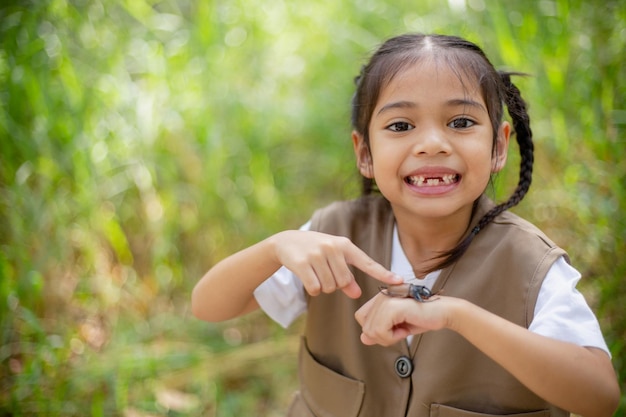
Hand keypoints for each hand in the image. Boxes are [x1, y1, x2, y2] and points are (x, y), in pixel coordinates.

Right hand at [269, 230, 402, 298]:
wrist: (286, 241)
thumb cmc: (315, 251)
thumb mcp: (333, 259)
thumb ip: (347, 277)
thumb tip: (357, 294)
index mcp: (345, 245)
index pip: (368, 262)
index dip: (384, 274)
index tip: (400, 281)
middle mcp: (332, 247)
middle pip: (344, 282)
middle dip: (335, 285)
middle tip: (325, 273)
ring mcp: (317, 254)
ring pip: (330, 287)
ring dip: (323, 287)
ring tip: (315, 272)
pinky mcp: (303, 263)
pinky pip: (315, 289)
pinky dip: (312, 289)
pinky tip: (307, 277)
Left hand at [355, 292, 454, 345]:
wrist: (443, 312)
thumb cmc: (423, 317)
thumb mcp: (397, 328)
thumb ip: (379, 332)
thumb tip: (364, 338)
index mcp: (380, 297)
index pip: (361, 317)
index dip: (375, 329)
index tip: (393, 328)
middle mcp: (381, 295)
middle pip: (365, 326)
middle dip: (382, 336)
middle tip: (400, 331)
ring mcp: (386, 299)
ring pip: (371, 331)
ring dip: (389, 338)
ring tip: (403, 329)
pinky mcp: (392, 307)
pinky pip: (380, 331)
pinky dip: (393, 337)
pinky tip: (405, 329)